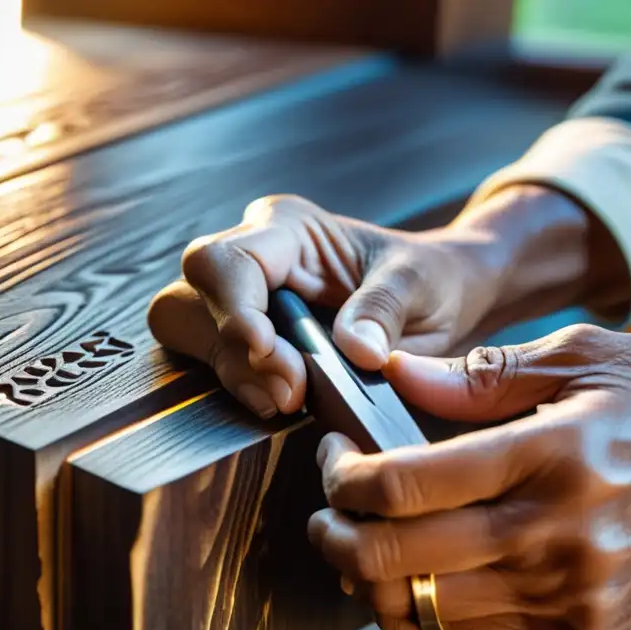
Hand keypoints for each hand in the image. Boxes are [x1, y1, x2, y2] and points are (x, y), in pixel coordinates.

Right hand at [147, 194, 514, 418]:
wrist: (444, 297)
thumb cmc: (431, 278)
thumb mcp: (421, 284)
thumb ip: (384, 309)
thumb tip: (356, 349)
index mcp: (288, 228)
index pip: (224, 261)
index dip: (233, 311)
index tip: (269, 353)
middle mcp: (253, 258)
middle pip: (186, 301)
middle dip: (228, 352)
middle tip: (288, 390)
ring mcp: (244, 300)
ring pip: (189, 337)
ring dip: (234, 376)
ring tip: (291, 400)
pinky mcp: (246, 338)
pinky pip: (215, 365)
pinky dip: (242, 389)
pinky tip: (287, 401)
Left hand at [308, 324, 630, 629]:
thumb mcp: (594, 360)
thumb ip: (485, 375)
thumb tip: (395, 373)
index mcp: (552, 455)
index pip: (402, 483)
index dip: (341, 475)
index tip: (333, 460)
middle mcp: (554, 539)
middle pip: (393, 558)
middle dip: (332, 535)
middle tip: (326, 511)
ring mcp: (567, 603)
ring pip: (417, 612)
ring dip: (367, 583)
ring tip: (364, 545)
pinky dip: (420, 621)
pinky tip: (420, 585)